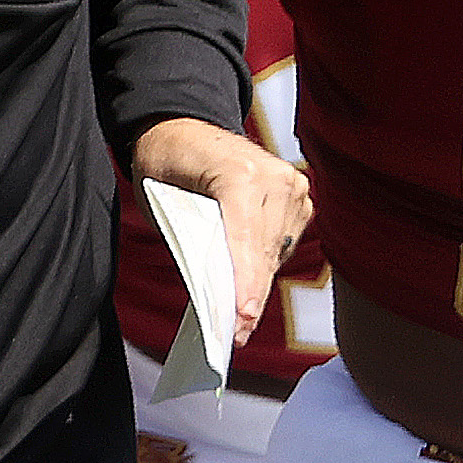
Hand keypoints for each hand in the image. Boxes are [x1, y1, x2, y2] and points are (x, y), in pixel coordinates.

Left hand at [130, 117, 309, 349]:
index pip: (244, 238)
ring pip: (277, 249)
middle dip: (251, 295)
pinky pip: (285, 240)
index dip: (244, 281)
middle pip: (264, 251)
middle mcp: (274, 175)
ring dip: (260, 281)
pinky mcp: (298, 191)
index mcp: (238, 172)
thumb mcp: (165, 204)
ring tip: (241, 318)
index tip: (243, 317)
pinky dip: (266, 261)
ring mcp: (291, 182)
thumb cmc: (165, 167)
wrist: (183, 128)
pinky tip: (250, 282)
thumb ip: (194, 241)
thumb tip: (215, 291)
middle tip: (237, 334)